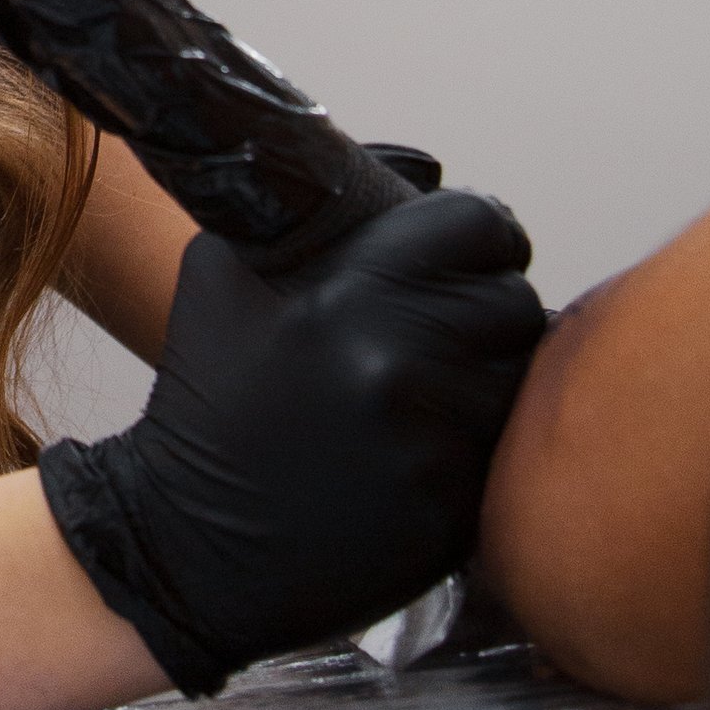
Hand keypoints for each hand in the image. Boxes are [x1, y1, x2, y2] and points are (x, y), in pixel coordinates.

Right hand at [39, 188, 546, 696]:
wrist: (190, 539)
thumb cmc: (213, 396)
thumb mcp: (227, 274)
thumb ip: (313, 212)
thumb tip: (412, 170)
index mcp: (347, 293)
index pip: (477, 224)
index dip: (478, 232)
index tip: (465, 251)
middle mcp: (397, 363)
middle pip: (513, 300)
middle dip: (483, 309)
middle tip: (440, 330)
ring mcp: (430, 444)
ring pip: (519, 378)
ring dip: (487, 378)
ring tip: (428, 393)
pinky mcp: (451, 511)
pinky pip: (505, 451)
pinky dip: (476, 446)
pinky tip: (419, 450)